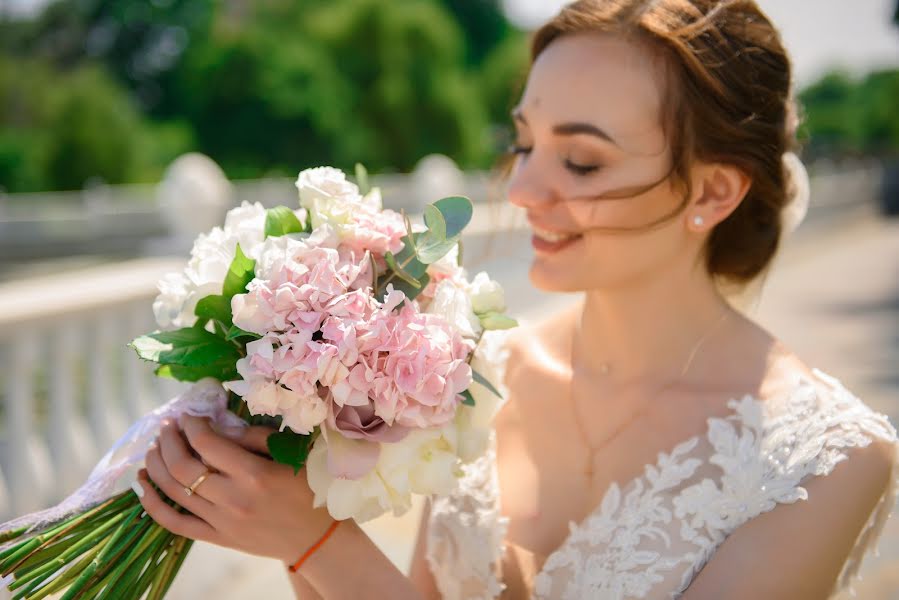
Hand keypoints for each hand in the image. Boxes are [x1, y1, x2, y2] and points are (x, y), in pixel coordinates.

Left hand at [134, 414, 335, 564]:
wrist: (315, 538)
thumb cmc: (307, 489)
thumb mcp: (290, 454)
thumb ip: (255, 438)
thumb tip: (220, 426)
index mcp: (254, 474)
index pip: (207, 443)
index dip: (191, 425)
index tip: (189, 415)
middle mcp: (233, 498)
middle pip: (182, 466)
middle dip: (168, 441)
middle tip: (167, 427)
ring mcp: (222, 521)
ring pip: (173, 491)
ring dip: (156, 465)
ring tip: (153, 448)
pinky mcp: (216, 538)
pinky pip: (174, 522)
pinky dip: (152, 504)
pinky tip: (142, 484)